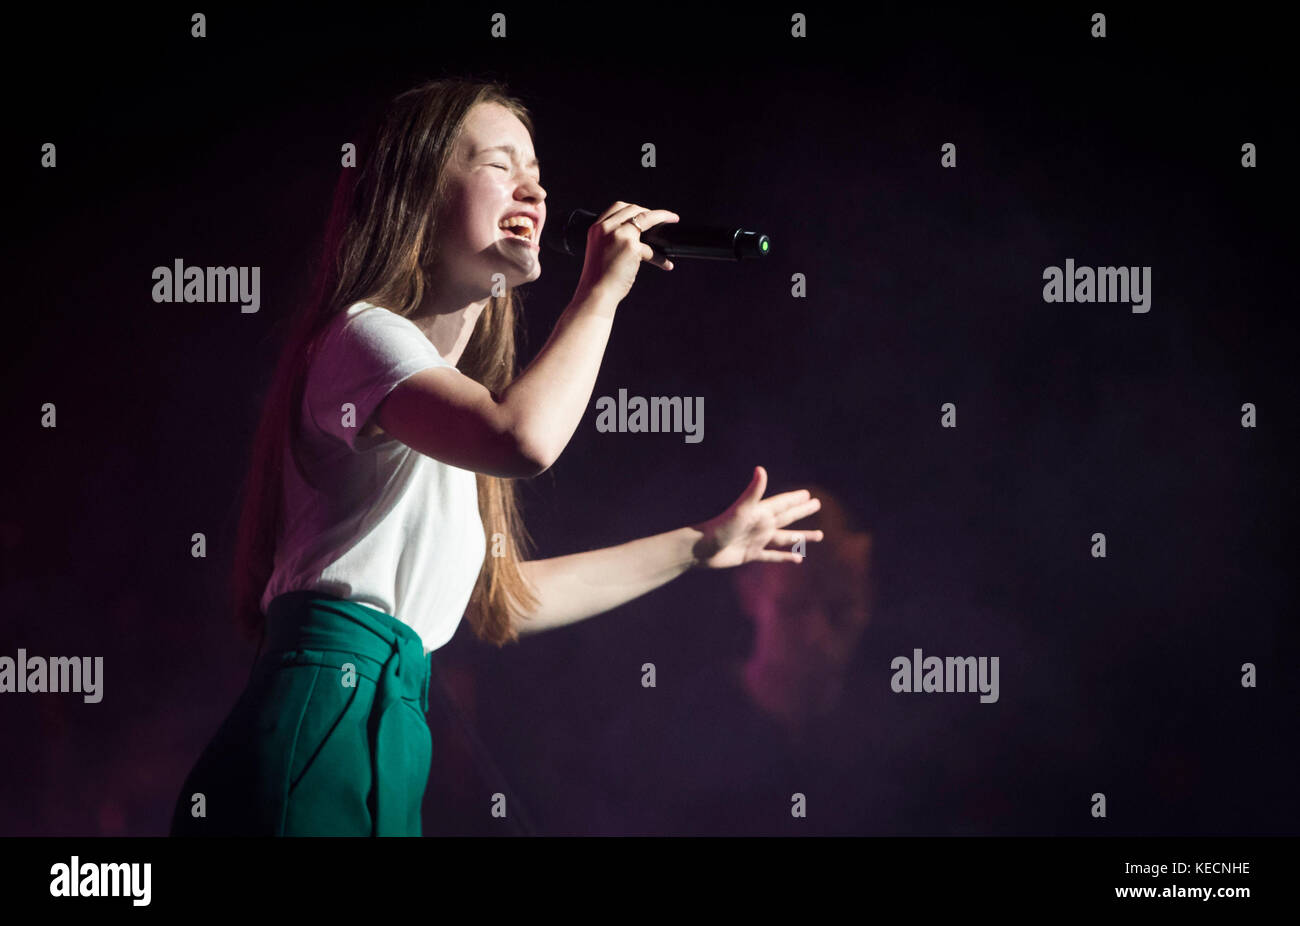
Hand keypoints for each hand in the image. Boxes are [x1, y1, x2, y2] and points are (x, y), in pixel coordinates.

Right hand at [575, 202, 678, 304]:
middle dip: (650, 211)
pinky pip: (652, 250)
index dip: (634, 208)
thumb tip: (637, 236)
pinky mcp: (632, 247)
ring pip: (647, 218)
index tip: (645, 212)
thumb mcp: (599, 250)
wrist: (595, 294)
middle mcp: (606, 228)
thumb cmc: (598, 278)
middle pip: (633, 209)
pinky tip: (666, 264)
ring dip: (663, 217)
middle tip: (662, 218)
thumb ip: (612, 238)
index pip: (617, 207)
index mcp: (596, 228)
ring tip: (672, 220)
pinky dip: (661, 258)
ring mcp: (619, 235)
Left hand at [691, 467, 823, 569]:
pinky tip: (797, 560)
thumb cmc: (720, 527)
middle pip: (787, 517)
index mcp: (760, 513)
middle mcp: (761, 525)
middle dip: (802, 511)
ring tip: (820, 535)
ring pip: (786, 538)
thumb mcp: (740, 509)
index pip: (783, 504)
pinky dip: (786, 558)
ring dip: (801, 536)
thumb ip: (753, 491)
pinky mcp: (752, 555)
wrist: (702, 549)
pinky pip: (773, 557)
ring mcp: (757, 540)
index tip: (809, 494)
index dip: (795, 499)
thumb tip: (761, 469)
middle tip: (817, 505)